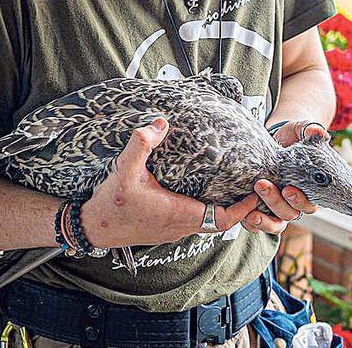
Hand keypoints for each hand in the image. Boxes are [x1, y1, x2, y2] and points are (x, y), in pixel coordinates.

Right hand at [80, 118, 259, 247]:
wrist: (95, 227)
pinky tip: (205, 189)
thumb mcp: (125, 170)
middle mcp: (182, 225)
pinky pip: (197, 219)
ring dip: (225, 206)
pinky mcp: (168, 227)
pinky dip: (208, 207)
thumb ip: (141, 145)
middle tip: (251, 182)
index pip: (224, 218)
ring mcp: (175, 229)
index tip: (256, 190)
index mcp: (180, 214)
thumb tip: (160, 123)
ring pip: (211, 220)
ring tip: (234, 183)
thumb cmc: (112, 204)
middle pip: (223, 220)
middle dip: (240, 204)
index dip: (244, 207)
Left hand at [241, 120, 327, 233]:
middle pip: (290, 214)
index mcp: (309, 189)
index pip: (310, 205)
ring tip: (250, 211)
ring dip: (263, 220)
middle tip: (261, 185)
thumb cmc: (291, 136)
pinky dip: (250, 223)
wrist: (272, 139)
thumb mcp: (299, 129)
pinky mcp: (260, 208)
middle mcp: (294, 203)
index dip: (300, 201)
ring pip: (275, 224)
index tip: (288, 189)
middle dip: (275, 202)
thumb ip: (309, 130)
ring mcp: (277, 208)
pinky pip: (257, 225)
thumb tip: (318, 132)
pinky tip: (242, 214)